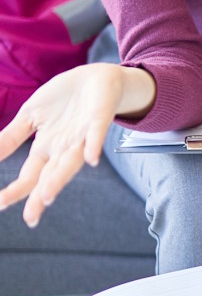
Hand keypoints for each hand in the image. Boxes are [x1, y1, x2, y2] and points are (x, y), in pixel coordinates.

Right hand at [0, 64, 150, 226]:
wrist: (93, 77)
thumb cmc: (63, 99)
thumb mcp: (30, 116)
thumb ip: (11, 137)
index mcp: (47, 149)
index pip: (29, 176)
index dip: (16, 191)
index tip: (0, 204)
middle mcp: (64, 148)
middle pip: (50, 177)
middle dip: (39, 196)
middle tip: (29, 218)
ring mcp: (82, 136)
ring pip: (71, 162)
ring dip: (60, 179)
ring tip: (47, 196)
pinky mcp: (98, 120)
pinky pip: (96, 135)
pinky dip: (94, 146)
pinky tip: (91, 159)